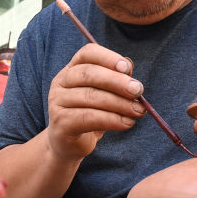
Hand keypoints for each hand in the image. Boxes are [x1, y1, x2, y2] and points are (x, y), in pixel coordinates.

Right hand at [47, 44, 145, 160]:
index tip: (127, 68)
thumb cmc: (92, 114)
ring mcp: (57, 102)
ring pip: (91, 97)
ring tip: (138, 111)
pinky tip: (127, 123)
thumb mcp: (105, 94)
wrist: (70, 144)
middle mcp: (61, 82)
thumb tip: (129, 66)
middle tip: (138, 91)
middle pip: (89, 74)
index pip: (87, 53)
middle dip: (117, 82)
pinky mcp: (61, 122)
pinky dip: (111, 120)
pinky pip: (89, 117)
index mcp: (72, 69)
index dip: (108, 58)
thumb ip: (116, 78)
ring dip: (119, 103)